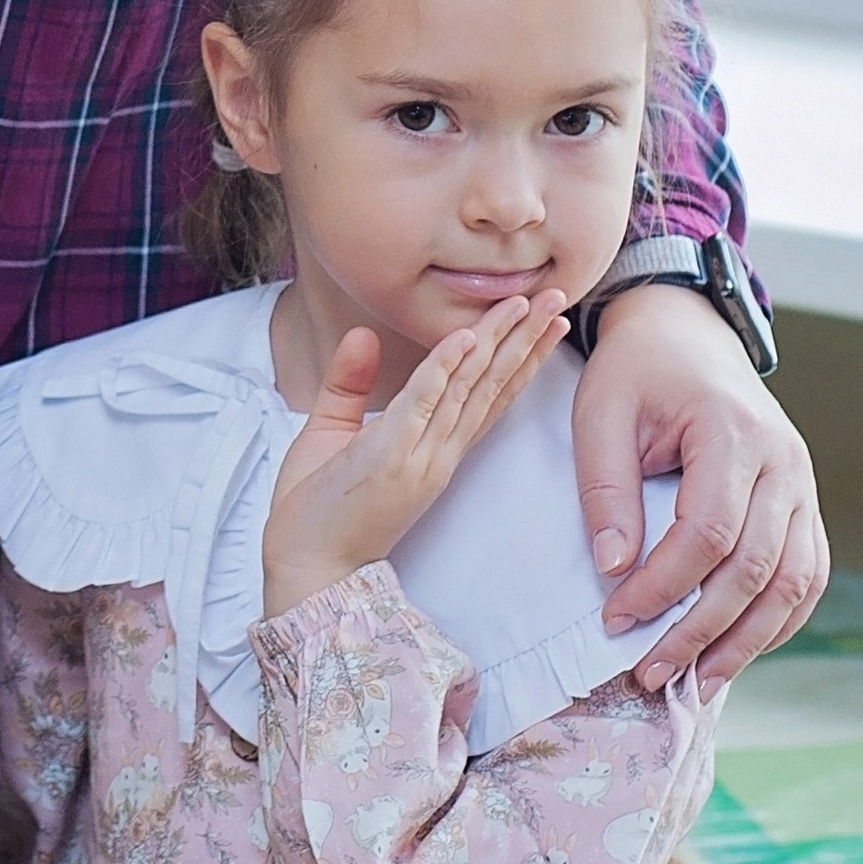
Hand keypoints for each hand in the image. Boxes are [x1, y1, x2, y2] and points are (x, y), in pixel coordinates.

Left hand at [262, 296, 568, 619]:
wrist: (304, 568)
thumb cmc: (315, 510)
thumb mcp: (331, 432)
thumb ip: (351, 383)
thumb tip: (364, 333)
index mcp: (431, 448)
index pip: (487, 394)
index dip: (519, 356)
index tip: (543, 320)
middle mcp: (436, 451)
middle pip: (492, 384)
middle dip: (526, 339)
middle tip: (558, 295)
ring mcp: (420, 455)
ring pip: (470, 387)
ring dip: (501, 342)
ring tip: (530, 304)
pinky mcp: (393, 456)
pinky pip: (423, 403)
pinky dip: (444, 369)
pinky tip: (465, 339)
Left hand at [573, 283, 827, 691]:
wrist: (689, 336)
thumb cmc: (638, 373)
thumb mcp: (600, 412)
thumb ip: (605, 488)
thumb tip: (614, 571)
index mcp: (732, 430)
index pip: (708, 530)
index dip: (664, 585)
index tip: (615, 618)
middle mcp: (783, 462)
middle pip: (755, 567)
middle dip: (701, 629)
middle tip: (648, 670)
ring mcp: (803, 485)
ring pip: (794, 583)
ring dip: (747, 641)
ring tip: (696, 682)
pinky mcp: (804, 506)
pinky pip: (807, 576)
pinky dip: (776, 621)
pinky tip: (735, 651)